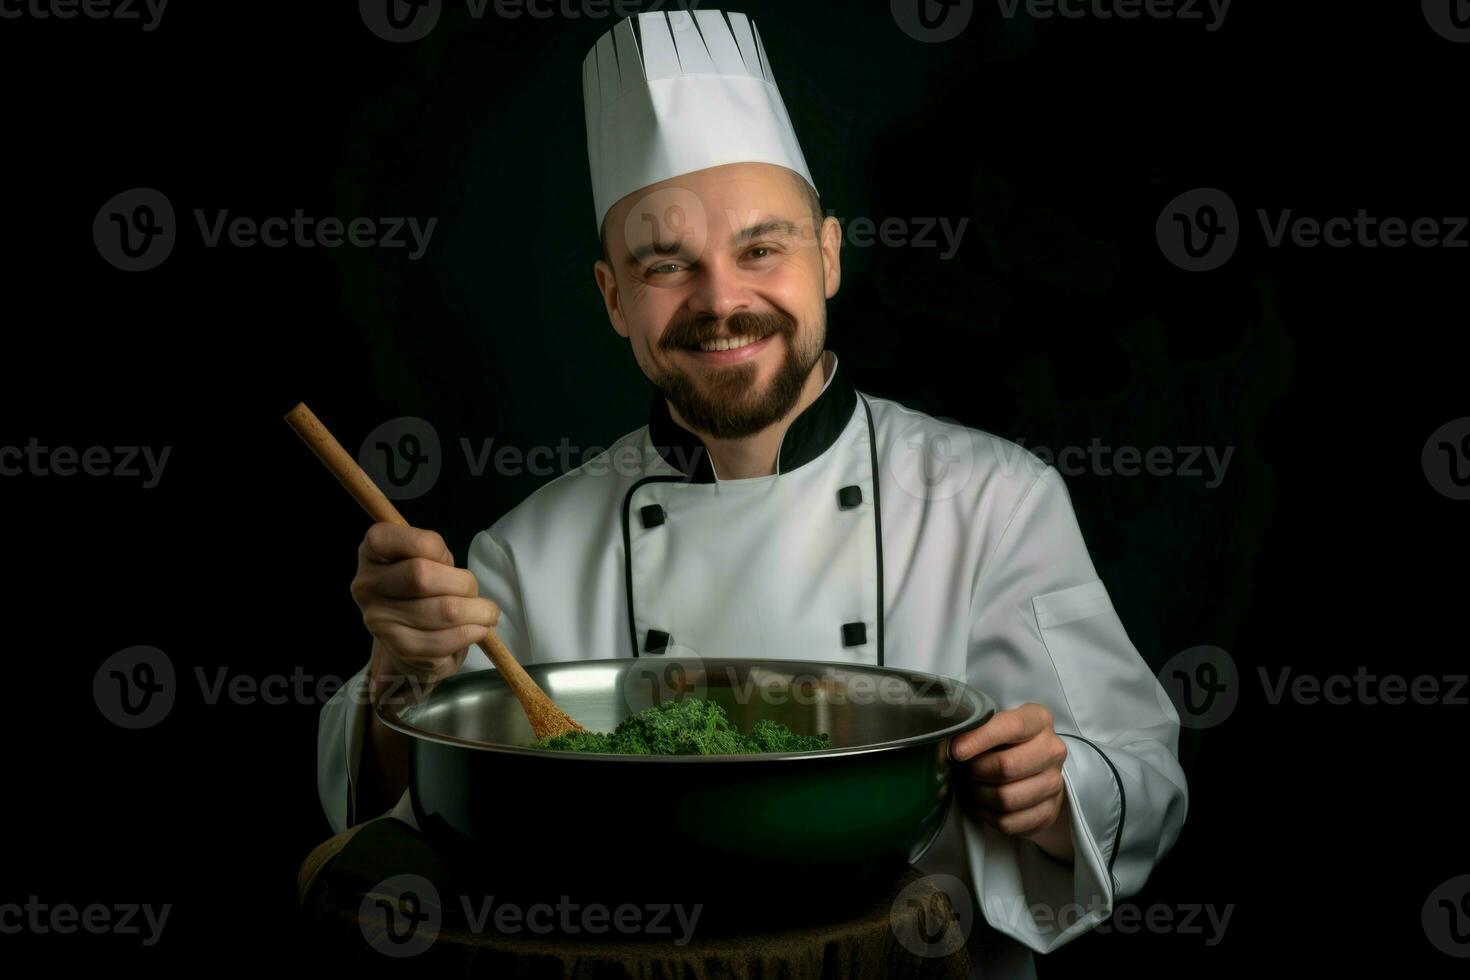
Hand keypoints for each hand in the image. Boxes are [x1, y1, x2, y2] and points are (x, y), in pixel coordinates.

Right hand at [349, 522, 499, 702]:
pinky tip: (477, 629)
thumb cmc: (424, 585)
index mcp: (373, 550)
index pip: (409, 541)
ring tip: (486, 612)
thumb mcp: (428, 557)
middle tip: (474, 590)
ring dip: (476, 611)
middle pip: (422, 576)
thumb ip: (436, 554)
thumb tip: (461, 580)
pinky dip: (470, 633)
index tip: (445, 558)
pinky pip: (443, 640)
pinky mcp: (397, 648)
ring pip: (441, 611)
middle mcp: (367, 584)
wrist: (412, 632)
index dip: (437, 548)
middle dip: (463, 583)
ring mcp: (378, 620)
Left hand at [949, 702, 1073, 862]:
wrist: (1033, 771)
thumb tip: (944, 748)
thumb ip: (973, 729)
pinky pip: (1009, 822)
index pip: (1012, 726)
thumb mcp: (993, 725)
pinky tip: (982, 803)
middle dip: (975, 771)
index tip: (956, 751)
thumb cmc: (1005, 743)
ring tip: (970, 786)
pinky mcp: (1048, 812)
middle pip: (1007, 767)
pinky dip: (987, 815)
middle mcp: (1053, 750)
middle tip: (963, 770)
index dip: (980, 739)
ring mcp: (1054, 783)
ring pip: (1006, 798)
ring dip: (979, 795)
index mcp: (1039, 720)